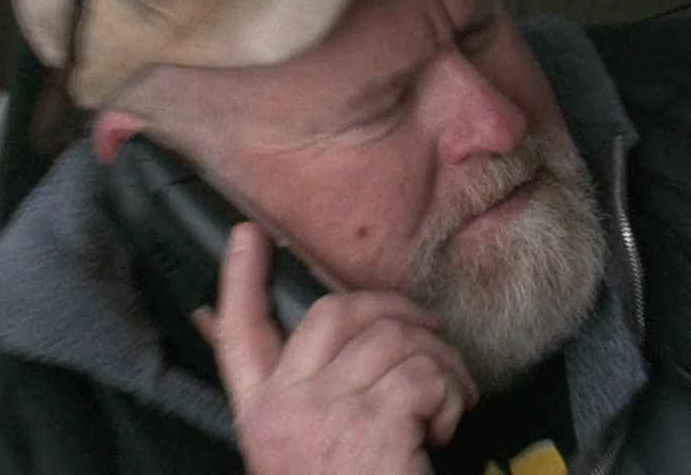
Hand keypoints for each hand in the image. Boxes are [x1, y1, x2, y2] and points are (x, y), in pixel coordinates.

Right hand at [209, 223, 478, 474]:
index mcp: (261, 420)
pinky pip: (425, 374)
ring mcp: (325, 416)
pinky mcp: (373, 426)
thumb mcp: (302, 456)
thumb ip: (300, 405)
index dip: (239, 281)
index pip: (238, 336)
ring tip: (452, 399)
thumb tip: (311, 350)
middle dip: (390, 308)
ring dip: (440, 362)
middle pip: (330, 314)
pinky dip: (452, 393)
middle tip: (429, 331)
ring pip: (392, 339)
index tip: (246, 236)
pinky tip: (448, 425)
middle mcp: (284, 411)